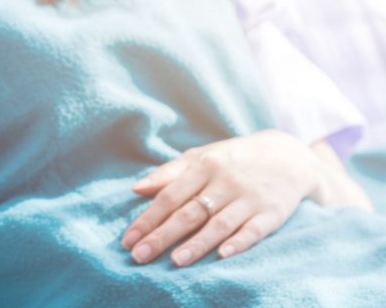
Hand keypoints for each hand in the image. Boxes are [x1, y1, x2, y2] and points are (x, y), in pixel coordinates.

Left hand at [121, 130, 328, 267]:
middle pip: (189, 212)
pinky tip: (223, 255)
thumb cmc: (234, 159)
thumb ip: (170, 173)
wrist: (289, 155)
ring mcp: (249, 198)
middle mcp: (225, 182)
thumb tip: (136, 188)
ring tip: (175, 261)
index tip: (128, 240)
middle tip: (139, 256)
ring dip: (197, 243)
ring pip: (219, 223)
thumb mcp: (202, 156)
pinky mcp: (272, 213)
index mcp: (204, 166)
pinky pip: (254, 230)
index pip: (169, 196)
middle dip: (162, 235)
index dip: (148, 219)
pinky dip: (239, 242)